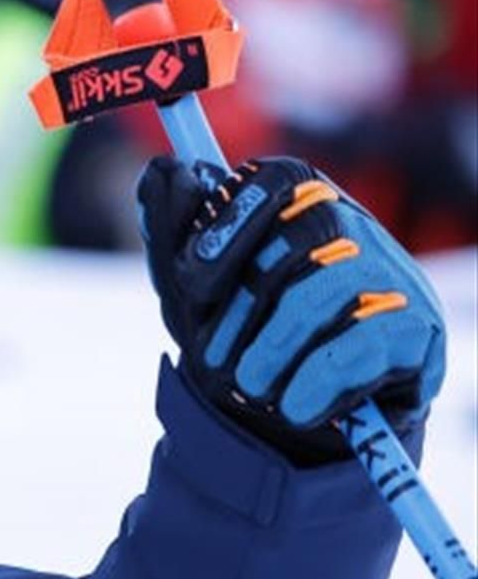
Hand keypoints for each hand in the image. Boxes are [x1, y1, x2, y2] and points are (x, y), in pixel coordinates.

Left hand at [139, 156, 446, 464]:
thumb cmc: (241, 330)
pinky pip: (361, 347)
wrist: (300, 405)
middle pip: (294, 243)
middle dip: (241, 310)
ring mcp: (391, 272)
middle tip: (212, 361)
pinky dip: (315, 384)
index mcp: (298, 196)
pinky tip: (295, 407)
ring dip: (273, 351)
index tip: (191, 287)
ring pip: (322, 295)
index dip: (226, 232)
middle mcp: (352, 223)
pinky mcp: (416, 327)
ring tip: (250, 386)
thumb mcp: (191, 288)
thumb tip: (163, 171)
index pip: (272, 181)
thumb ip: (170, 231)